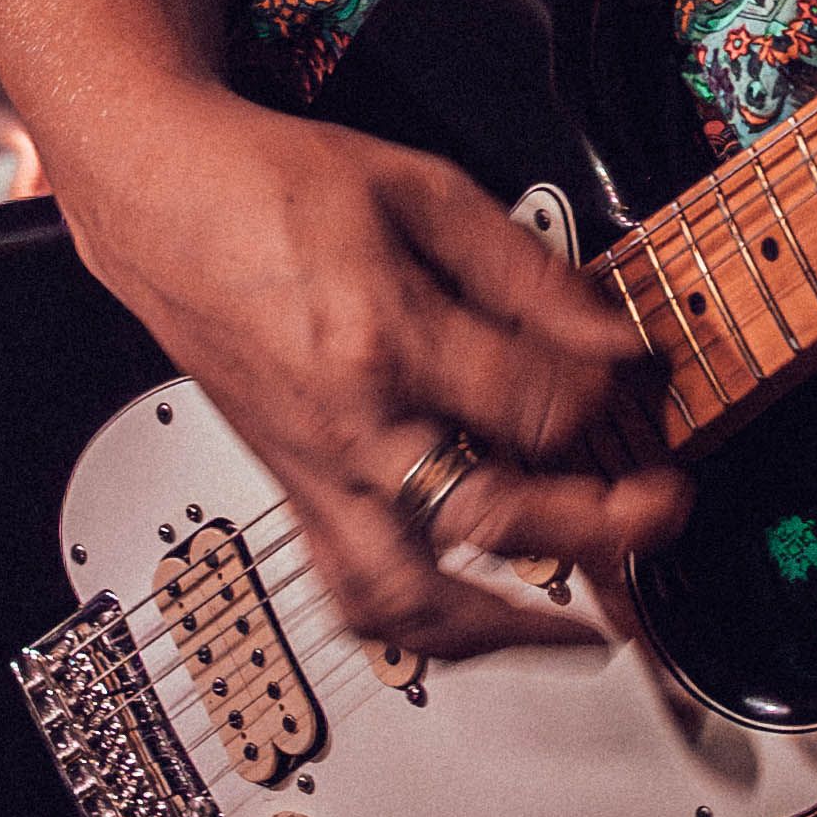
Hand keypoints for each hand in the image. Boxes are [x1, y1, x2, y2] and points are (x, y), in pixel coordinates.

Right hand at [55, 84, 682, 658]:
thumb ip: (525, 271)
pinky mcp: (290, 490)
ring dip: (505, 631)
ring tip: (582, 630)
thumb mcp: (419, 188)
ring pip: (406, 598)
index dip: (606, 391)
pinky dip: (424, 630)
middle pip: (485, 518)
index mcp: (380, 335)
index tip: (636, 373)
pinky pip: (351, 592)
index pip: (530, 400)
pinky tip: (478, 625)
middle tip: (656, 516)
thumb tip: (609, 334)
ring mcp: (311, 470)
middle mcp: (345, 423)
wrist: (160, 199)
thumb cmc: (271, 185)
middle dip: (592, 531)